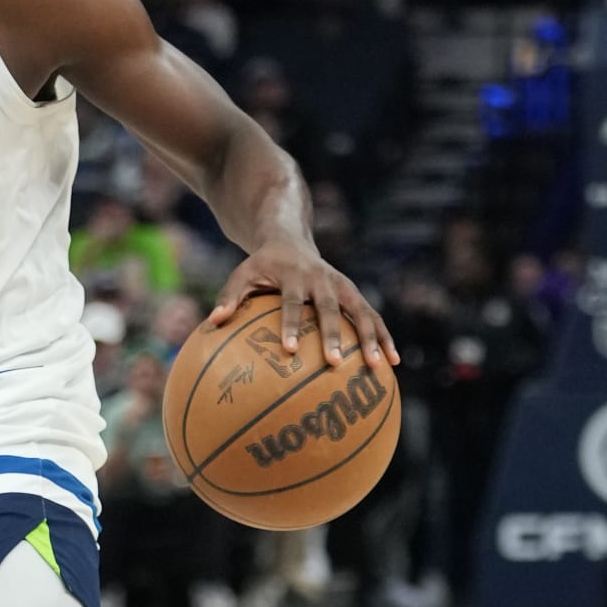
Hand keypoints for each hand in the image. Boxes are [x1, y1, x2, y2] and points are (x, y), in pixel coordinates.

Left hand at [207, 238, 397, 368]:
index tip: (291, 349)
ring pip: (361, 312)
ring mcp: (343, 286)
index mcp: (294, 276)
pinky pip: (373, 317)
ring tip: (379, 366)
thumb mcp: (243, 273)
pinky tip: (393, 363)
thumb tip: (213, 322)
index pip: (291, 303)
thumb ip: (229, 296)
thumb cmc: (263, 265)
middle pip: (330, 309)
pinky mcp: (355, 294)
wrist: (291, 239)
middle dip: (333, 335)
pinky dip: (384, 337)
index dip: (291, 325)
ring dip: (371, 338)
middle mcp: (322, 280)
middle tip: (334, 363)